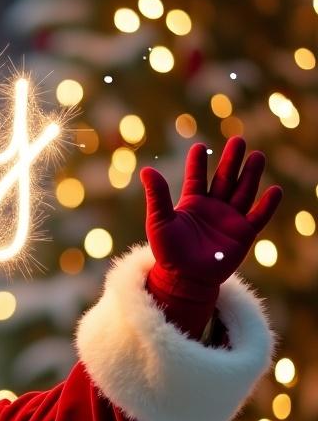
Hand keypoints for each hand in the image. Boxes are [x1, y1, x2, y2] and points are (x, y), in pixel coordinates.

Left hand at [140, 137, 281, 287]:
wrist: (185, 280)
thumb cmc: (168, 253)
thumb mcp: (159, 222)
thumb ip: (157, 196)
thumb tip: (146, 170)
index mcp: (192, 203)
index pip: (196, 178)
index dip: (197, 163)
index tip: (198, 146)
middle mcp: (213, 208)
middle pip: (225, 179)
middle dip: (231, 161)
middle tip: (238, 140)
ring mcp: (230, 219)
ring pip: (243, 192)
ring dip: (251, 175)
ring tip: (257, 156)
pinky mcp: (243, 234)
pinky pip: (258, 217)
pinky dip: (267, 205)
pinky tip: (274, 190)